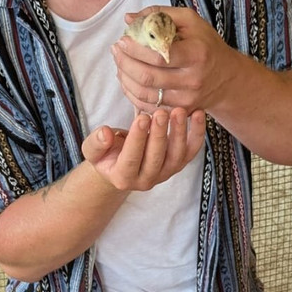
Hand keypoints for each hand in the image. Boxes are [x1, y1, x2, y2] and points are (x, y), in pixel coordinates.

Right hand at [82, 107, 205, 191]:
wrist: (121, 162)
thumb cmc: (106, 153)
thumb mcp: (93, 149)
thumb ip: (96, 142)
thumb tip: (105, 133)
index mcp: (123, 177)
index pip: (131, 159)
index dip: (137, 139)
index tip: (141, 118)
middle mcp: (146, 180)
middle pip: (156, 159)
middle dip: (160, 135)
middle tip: (161, 112)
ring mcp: (165, 174)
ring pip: (176, 156)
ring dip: (180, 133)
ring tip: (179, 111)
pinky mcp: (178, 165)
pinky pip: (191, 151)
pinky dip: (197, 134)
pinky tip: (198, 114)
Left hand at [112, 6, 236, 114]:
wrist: (226, 77)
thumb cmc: (206, 44)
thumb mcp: (191, 21)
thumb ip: (160, 14)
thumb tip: (129, 18)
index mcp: (197, 54)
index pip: (160, 55)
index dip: (136, 49)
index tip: (122, 40)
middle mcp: (192, 80)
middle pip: (148, 77)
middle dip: (125, 64)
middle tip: (116, 51)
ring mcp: (186, 99)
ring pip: (145, 95)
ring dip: (125, 79)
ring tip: (119, 64)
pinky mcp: (180, 110)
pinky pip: (149, 107)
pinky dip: (132, 94)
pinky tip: (127, 81)